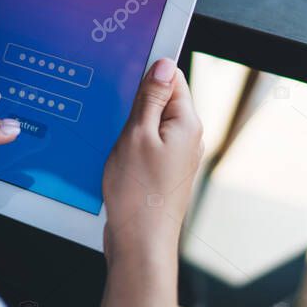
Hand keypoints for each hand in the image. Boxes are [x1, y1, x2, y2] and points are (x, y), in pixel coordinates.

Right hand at [101, 58, 202, 263]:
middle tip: (118, 119)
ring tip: (118, 144)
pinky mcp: (164, 170)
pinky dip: (132, 145)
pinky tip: (119, 158)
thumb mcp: (136, 134)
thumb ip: (150, 97)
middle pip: (162, 101)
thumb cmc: (138, 193)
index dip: (147, 76)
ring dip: (131, 127)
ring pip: (152, 124)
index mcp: (187, 123)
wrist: (140, 241)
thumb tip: (163, 65)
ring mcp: (177, 156)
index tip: (127, 83)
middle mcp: (188, 138)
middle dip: (137, 104)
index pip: (173, 79)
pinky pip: (149, 144)